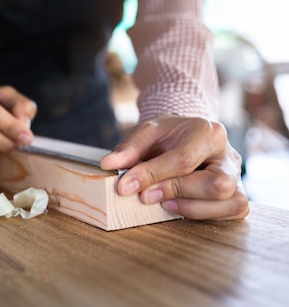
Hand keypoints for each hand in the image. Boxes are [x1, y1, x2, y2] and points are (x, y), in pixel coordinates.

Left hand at [100, 114, 249, 220]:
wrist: (186, 135)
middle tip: (146, 196)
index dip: (152, 176)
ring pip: (229, 201)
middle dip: (176, 193)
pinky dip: (206, 214)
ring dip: (192, 208)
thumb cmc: (168, 136)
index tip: (124, 187)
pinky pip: (234, 211)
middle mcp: (228, 154)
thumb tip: (109, 165)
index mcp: (208, 132)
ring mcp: (237, 177)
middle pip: (215, 184)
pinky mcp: (237, 194)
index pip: (184, 159)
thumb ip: (129, 148)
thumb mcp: (146, 132)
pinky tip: (180, 206)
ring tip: (165, 203)